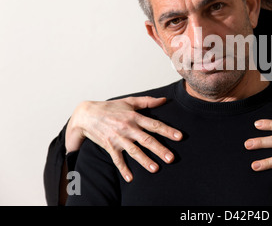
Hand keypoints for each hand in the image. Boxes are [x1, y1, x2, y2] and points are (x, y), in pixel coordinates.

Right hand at [66, 96, 182, 181]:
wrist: (87, 114)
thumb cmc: (110, 107)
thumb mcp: (129, 101)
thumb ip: (147, 101)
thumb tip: (164, 100)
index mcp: (134, 117)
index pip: (154, 125)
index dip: (168, 131)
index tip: (179, 137)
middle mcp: (128, 128)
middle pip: (147, 140)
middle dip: (159, 149)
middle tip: (171, 158)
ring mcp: (118, 138)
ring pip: (134, 151)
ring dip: (145, 160)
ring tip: (155, 169)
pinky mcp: (109, 146)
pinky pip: (117, 160)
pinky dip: (123, 169)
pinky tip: (130, 178)